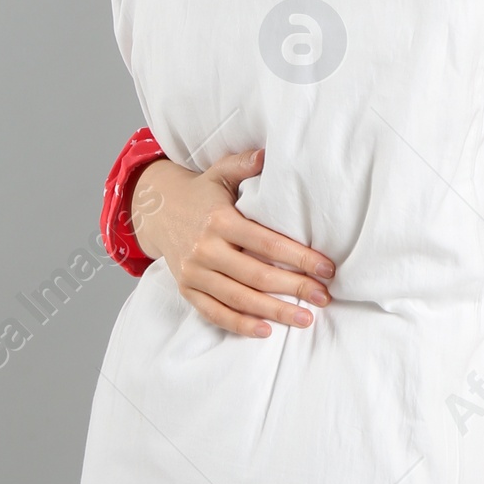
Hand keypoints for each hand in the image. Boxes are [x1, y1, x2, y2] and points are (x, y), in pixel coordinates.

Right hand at [129, 147, 334, 338]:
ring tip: (306, 319)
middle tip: (325, 297)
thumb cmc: (201, 192)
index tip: (327, 269)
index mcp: (219, 220)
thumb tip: (269, 153)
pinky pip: (214, 313)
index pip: (267, 244)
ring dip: (275, 312)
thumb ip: (244, 163)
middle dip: (295, 289)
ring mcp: (194, 273)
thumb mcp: (219, 172)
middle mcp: (205, 249)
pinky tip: (267, 330)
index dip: (299, 258)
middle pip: (257, 275)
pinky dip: (240, 325)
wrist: (156, 210)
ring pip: (239, 299)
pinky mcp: (186, 289)